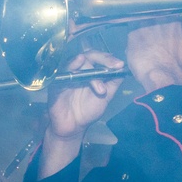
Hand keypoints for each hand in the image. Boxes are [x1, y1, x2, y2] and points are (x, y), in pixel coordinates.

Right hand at [39, 49, 123, 177]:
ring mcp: (67, 73)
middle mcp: (79, 69)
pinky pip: (63, 69)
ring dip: (91, 69)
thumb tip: (124, 68)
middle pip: (89, 54)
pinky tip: (79, 62)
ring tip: (99, 87)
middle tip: (114, 66)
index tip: (120, 65)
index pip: (99, 57)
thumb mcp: (106, 96)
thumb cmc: (88, 111)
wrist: (73, 126)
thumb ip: (114, 82)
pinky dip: (71, 64)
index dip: (109, 59)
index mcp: (90, 71)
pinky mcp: (57, 80)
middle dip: (103, 59)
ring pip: (78, 61)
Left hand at [125, 18, 181, 91]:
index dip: (169, 24)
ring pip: (143, 23)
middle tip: (155, 37)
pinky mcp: (133, 36)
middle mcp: (159, 22)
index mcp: (175, 25)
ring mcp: (145, 28)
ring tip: (145, 40)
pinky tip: (136, 46)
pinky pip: (132, 33)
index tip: (168, 31)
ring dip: (144, 30)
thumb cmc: (180, 71)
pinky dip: (134, 38)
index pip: (172, 16)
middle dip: (155, 25)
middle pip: (156, 18)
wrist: (161, 80)